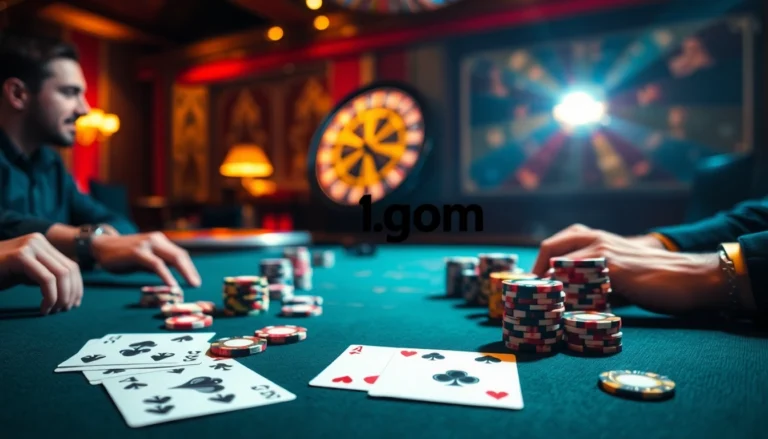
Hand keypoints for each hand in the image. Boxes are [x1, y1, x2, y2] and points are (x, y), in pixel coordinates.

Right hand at [0, 233, 82, 314]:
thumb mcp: (27, 274)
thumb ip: (47, 276)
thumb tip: (72, 292)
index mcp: (42, 244)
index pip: (71, 265)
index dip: (77, 286)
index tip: (74, 304)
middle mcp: (38, 241)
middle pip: (69, 270)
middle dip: (71, 293)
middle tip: (64, 310)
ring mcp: (30, 246)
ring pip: (60, 275)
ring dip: (61, 297)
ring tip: (53, 310)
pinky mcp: (20, 256)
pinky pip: (46, 279)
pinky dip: (50, 297)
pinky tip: (43, 308)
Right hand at [91, 232, 200, 287]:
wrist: (101, 246)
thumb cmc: (123, 255)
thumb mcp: (144, 259)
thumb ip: (158, 265)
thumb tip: (173, 278)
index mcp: (160, 241)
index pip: (180, 254)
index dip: (189, 268)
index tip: (195, 280)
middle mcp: (156, 240)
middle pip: (180, 255)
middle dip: (190, 271)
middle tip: (197, 284)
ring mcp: (147, 244)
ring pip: (172, 258)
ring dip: (184, 272)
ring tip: (190, 285)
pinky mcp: (138, 252)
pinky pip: (157, 264)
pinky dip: (166, 275)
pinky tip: (172, 284)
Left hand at [532, 224, 727, 313]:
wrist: (688, 277)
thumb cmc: (653, 279)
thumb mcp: (616, 274)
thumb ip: (592, 281)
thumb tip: (569, 300)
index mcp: (595, 237)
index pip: (554, 244)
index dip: (539, 264)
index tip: (532, 285)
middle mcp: (595, 238)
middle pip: (550, 247)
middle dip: (536, 270)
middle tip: (532, 293)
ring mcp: (603, 250)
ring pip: (562, 262)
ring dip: (550, 282)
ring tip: (544, 302)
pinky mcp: (613, 266)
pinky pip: (579, 277)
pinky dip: (569, 292)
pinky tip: (566, 307)